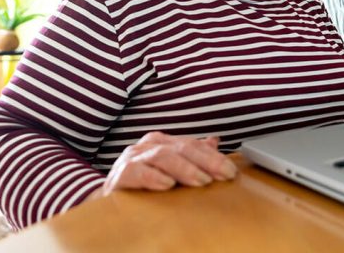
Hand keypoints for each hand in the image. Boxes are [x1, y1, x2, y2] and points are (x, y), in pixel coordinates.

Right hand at [93, 132, 237, 197]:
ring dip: (185, 169)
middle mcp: (148, 145)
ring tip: (202, 181)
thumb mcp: (171, 171)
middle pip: (182, 148)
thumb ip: (191, 156)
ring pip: (162, 156)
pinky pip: (136, 171)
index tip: (231, 171)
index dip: (214, 157)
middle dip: (206, 161)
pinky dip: (153, 177)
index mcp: (163, 142)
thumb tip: (215, 141)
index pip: (192, 145)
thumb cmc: (144, 184)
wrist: (112, 200)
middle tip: (223, 175)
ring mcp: (133, 157)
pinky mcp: (119, 174)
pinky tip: (167, 184)